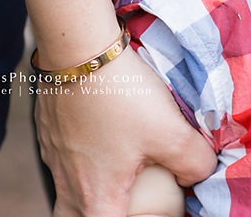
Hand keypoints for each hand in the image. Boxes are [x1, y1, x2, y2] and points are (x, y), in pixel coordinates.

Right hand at [35, 48, 216, 216]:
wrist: (79, 49)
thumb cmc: (122, 95)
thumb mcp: (170, 131)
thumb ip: (193, 162)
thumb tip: (201, 172)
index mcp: (96, 195)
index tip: (148, 213)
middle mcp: (67, 182)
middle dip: (100, 214)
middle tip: (124, 204)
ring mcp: (53, 155)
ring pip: (67, 189)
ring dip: (88, 189)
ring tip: (114, 176)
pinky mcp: (49, 129)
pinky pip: (63, 157)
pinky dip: (80, 158)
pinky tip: (101, 137)